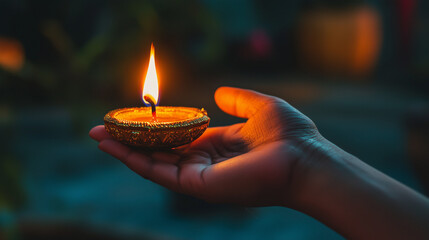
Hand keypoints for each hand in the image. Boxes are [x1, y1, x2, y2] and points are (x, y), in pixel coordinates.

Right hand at [89, 87, 320, 205]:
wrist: (306, 158)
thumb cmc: (291, 134)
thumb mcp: (259, 107)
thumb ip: (237, 100)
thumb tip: (217, 94)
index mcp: (218, 146)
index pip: (179, 138)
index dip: (156, 128)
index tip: (135, 118)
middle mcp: (206, 162)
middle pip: (161, 151)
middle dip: (132, 140)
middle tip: (104, 127)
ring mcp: (200, 176)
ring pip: (154, 163)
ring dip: (125, 149)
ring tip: (100, 135)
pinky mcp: (198, 185)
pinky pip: (160, 172)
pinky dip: (135, 160)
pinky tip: (115, 146)